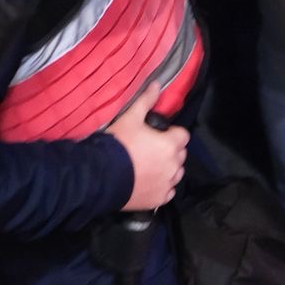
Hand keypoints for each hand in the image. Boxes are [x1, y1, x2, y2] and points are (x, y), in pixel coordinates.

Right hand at [106, 84, 189, 210]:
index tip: (158, 134)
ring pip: (176, 174)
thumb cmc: (119, 144)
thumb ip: (146, 101)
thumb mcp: (130, 118)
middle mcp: (174, 166)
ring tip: (150, 166)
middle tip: (151, 149)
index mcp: (171, 144)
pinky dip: (162, 187)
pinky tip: (149, 182)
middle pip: (180, 154)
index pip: (183, 135)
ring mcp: (167, 184)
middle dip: (170, 150)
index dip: (172, 133)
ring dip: (168, 169)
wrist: (102, 176)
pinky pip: (168, 192)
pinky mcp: (158, 200)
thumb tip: (157, 84)